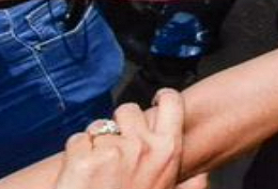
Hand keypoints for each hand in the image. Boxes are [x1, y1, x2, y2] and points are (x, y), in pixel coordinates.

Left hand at [54, 91, 185, 188]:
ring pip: (98, 126)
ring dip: (95, 142)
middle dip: (119, 124)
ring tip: (97, 170)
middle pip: (128, 110)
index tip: (159, 100)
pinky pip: (77, 141)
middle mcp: (141, 146)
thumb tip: (203, 176)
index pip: (172, 102)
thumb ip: (191, 187)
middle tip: (116, 149)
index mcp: (168, 152)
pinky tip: (80, 176)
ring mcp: (111, 151)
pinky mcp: (82, 160)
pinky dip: (74, 155)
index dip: (164, 98)